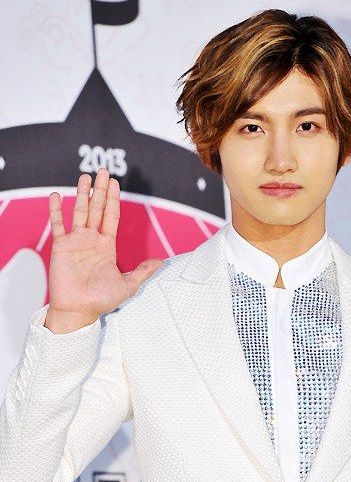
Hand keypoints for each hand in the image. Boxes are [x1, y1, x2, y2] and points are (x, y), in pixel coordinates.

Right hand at [45, 168, 163, 328]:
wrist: (79, 310)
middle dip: (100, 190)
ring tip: (85, 176)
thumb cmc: (101, 300)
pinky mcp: (61, 246)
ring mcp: (76, 241)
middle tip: (103, 171)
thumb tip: (161, 262)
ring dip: (82, 194)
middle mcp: (91, 240)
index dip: (114, 200)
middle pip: (97, 209)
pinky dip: (56, 210)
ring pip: (79, 211)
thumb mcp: (128, 285)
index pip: (112, 217)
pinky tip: (56, 196)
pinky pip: (58, 224)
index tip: (115, 183)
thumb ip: (143, 271)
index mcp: (107, 246)